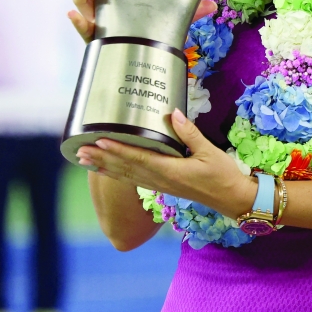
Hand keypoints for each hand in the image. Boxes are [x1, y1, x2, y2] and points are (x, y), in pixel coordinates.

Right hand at [69, 0, 217, 42]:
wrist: (148, 65)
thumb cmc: (154, 36)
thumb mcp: (171, 19)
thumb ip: (190, 11)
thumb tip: (213, 4)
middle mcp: (103, 10)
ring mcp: (98, 26)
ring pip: (80, 5)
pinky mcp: (98, 43)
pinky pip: (83, 32)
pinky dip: (77, 23)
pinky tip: (74, 16)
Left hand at [76, 109, 256, 219]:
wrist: (231, 198)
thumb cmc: (222, 174)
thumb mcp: (209, 151)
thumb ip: (189, 132)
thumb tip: (172, 113)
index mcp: (171, 171)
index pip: (138, 159)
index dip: (118, 150)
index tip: (99, 142)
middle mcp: (161, 180)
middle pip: (125, 169)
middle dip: (102, 159)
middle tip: (80, 150)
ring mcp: (160, 185)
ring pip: (126, 176)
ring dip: (104, 167)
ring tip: (84, 159)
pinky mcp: (162, 186)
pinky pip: (134, 179)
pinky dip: (117, 173)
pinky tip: (106, 169)